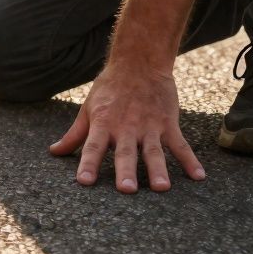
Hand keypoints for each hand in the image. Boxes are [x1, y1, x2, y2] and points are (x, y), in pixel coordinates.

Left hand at [49, 61, 205, 192]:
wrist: (139, 63)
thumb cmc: (109, 89)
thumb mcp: (88, 109)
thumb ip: (74, 134)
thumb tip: (54, 151)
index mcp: (103, 124)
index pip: (92, 147)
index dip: (88, 164)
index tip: (84, 182)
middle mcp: (125, 127)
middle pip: (125, 153)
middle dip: (126, 171)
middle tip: (126, 190)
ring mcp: (149, 126)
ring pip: (154, 151)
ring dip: (158, 169)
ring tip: (161, 188)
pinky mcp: (168, 124)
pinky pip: (180, 145)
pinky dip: (190, 160)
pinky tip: (198, 176)